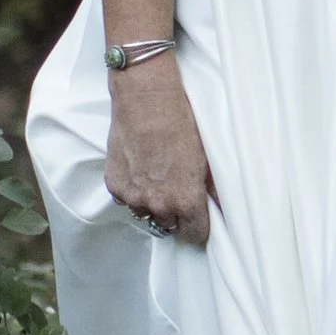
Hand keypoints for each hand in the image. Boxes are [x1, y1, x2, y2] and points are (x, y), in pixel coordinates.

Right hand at [104, 53, 216, 245]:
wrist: (147, 100)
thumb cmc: (180, 122)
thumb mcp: (207, 155)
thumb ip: (212, 188)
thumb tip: (221, 205)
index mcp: (184, 199)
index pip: (194, 234)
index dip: (199, 228)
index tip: (199, 222)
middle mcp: (157, 204)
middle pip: (168, 225)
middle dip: (175, 214)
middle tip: (177, 192)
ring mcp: (132, 196)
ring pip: (144, 212)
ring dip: (151, 202)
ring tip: (157, 177)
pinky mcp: (114, 184)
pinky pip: (125, 198)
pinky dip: (132, 189)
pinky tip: (141, 168)